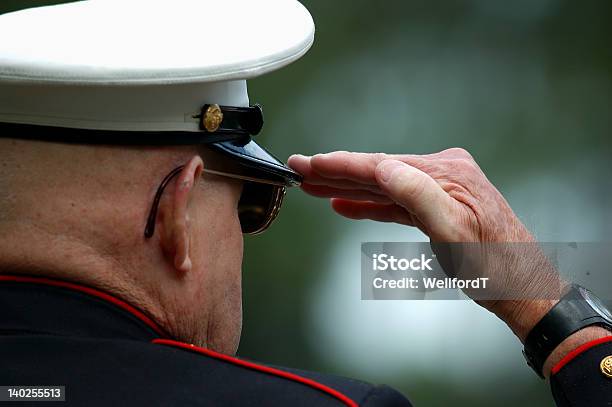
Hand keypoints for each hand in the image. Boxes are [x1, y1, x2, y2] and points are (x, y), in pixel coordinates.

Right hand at [288, 149, 558, 337]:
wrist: (522, 287)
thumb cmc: (494, 266)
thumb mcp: (453, 232)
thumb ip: (417, 194)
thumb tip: (383, 167)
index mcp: (446, 172)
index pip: (381, 165)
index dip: (340, 165)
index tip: (309, 163)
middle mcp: (443, 172)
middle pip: (378, 171)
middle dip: (337, 172)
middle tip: (300, 169)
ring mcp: (442, 187)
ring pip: (383, 185)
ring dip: (348, 187)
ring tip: (314, 186)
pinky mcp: (440, 204)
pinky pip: (396, 201)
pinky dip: (371, 203)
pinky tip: (348, 204)